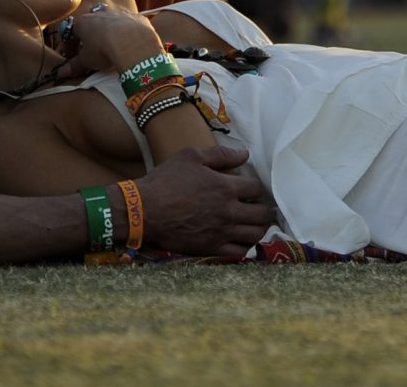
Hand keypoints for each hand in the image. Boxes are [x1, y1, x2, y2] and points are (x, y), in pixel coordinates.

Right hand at [47, 4, 163, 83]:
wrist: (131, 42)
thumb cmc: (102, 50)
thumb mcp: (86, 61)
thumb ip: (73, 66)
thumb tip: (60, 73)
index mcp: (84, 22)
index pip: (74, 29)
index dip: (74, 39)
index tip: (75, 49)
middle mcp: (101, 13)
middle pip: (93, 17)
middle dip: (94, 27)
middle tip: (96, 41)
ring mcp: (119, 12)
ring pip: (113, 16)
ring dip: (112, 25)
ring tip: (115, 40)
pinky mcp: (136, 16)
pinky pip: (131, 20)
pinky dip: (130, 27)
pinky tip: (132, 39)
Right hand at [136, 145, 273, 258]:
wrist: (143, 211)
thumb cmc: (166, 180)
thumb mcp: (191, 156)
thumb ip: (221, 154)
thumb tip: (245, 154)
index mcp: (225, 187)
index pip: (256, 188)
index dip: (255, 187)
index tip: (249, 188)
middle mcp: (228, 211)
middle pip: (262, 214)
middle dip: (263, 209)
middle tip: (257, 207)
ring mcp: (221, 232)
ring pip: (255, 235)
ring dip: (258, 228)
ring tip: (252, 223)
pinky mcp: (210, 248)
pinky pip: (239, 253)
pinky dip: (245, 247)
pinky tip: (241, 240)